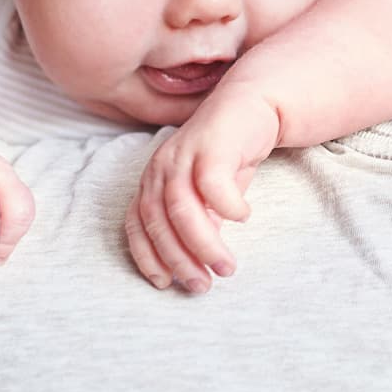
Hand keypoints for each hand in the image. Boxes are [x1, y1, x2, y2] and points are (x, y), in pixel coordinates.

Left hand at [125, 81, 279, 293]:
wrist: (254, 105)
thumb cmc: (228, 155)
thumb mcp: (207, 195)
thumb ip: (197, 222)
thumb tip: (196, 260)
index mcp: (154, 179)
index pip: (138, 222)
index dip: (147, 256)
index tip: (165, 283)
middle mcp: (161, 166)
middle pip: (158, 220)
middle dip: (178, 259)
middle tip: (203, 286)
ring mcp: (184, 153)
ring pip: (182, 208)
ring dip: (203, 244)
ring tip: (226, 267)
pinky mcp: (212, 144)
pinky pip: (212, 184)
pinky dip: (226, 207)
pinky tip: (243, 216)